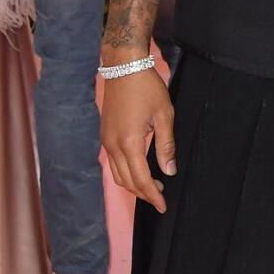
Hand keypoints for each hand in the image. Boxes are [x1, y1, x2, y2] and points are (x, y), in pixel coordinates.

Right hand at [101, 67, 175, 210]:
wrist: (123, 67)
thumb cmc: (147, 88)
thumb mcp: (164, 116)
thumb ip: (166, 146)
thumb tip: (169, 171)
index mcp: (129, 143)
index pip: (141, 179)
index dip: (153, 195)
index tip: (163, 206)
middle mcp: (113, 145)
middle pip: (126, 181)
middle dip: (143, 194)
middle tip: (160, 199)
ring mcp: (106, 141)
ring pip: (117, 174)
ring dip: (133, 185)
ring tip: (152, 187)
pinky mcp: (104, 135)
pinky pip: (113, 163)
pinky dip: (125, 174)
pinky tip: (138, 171)